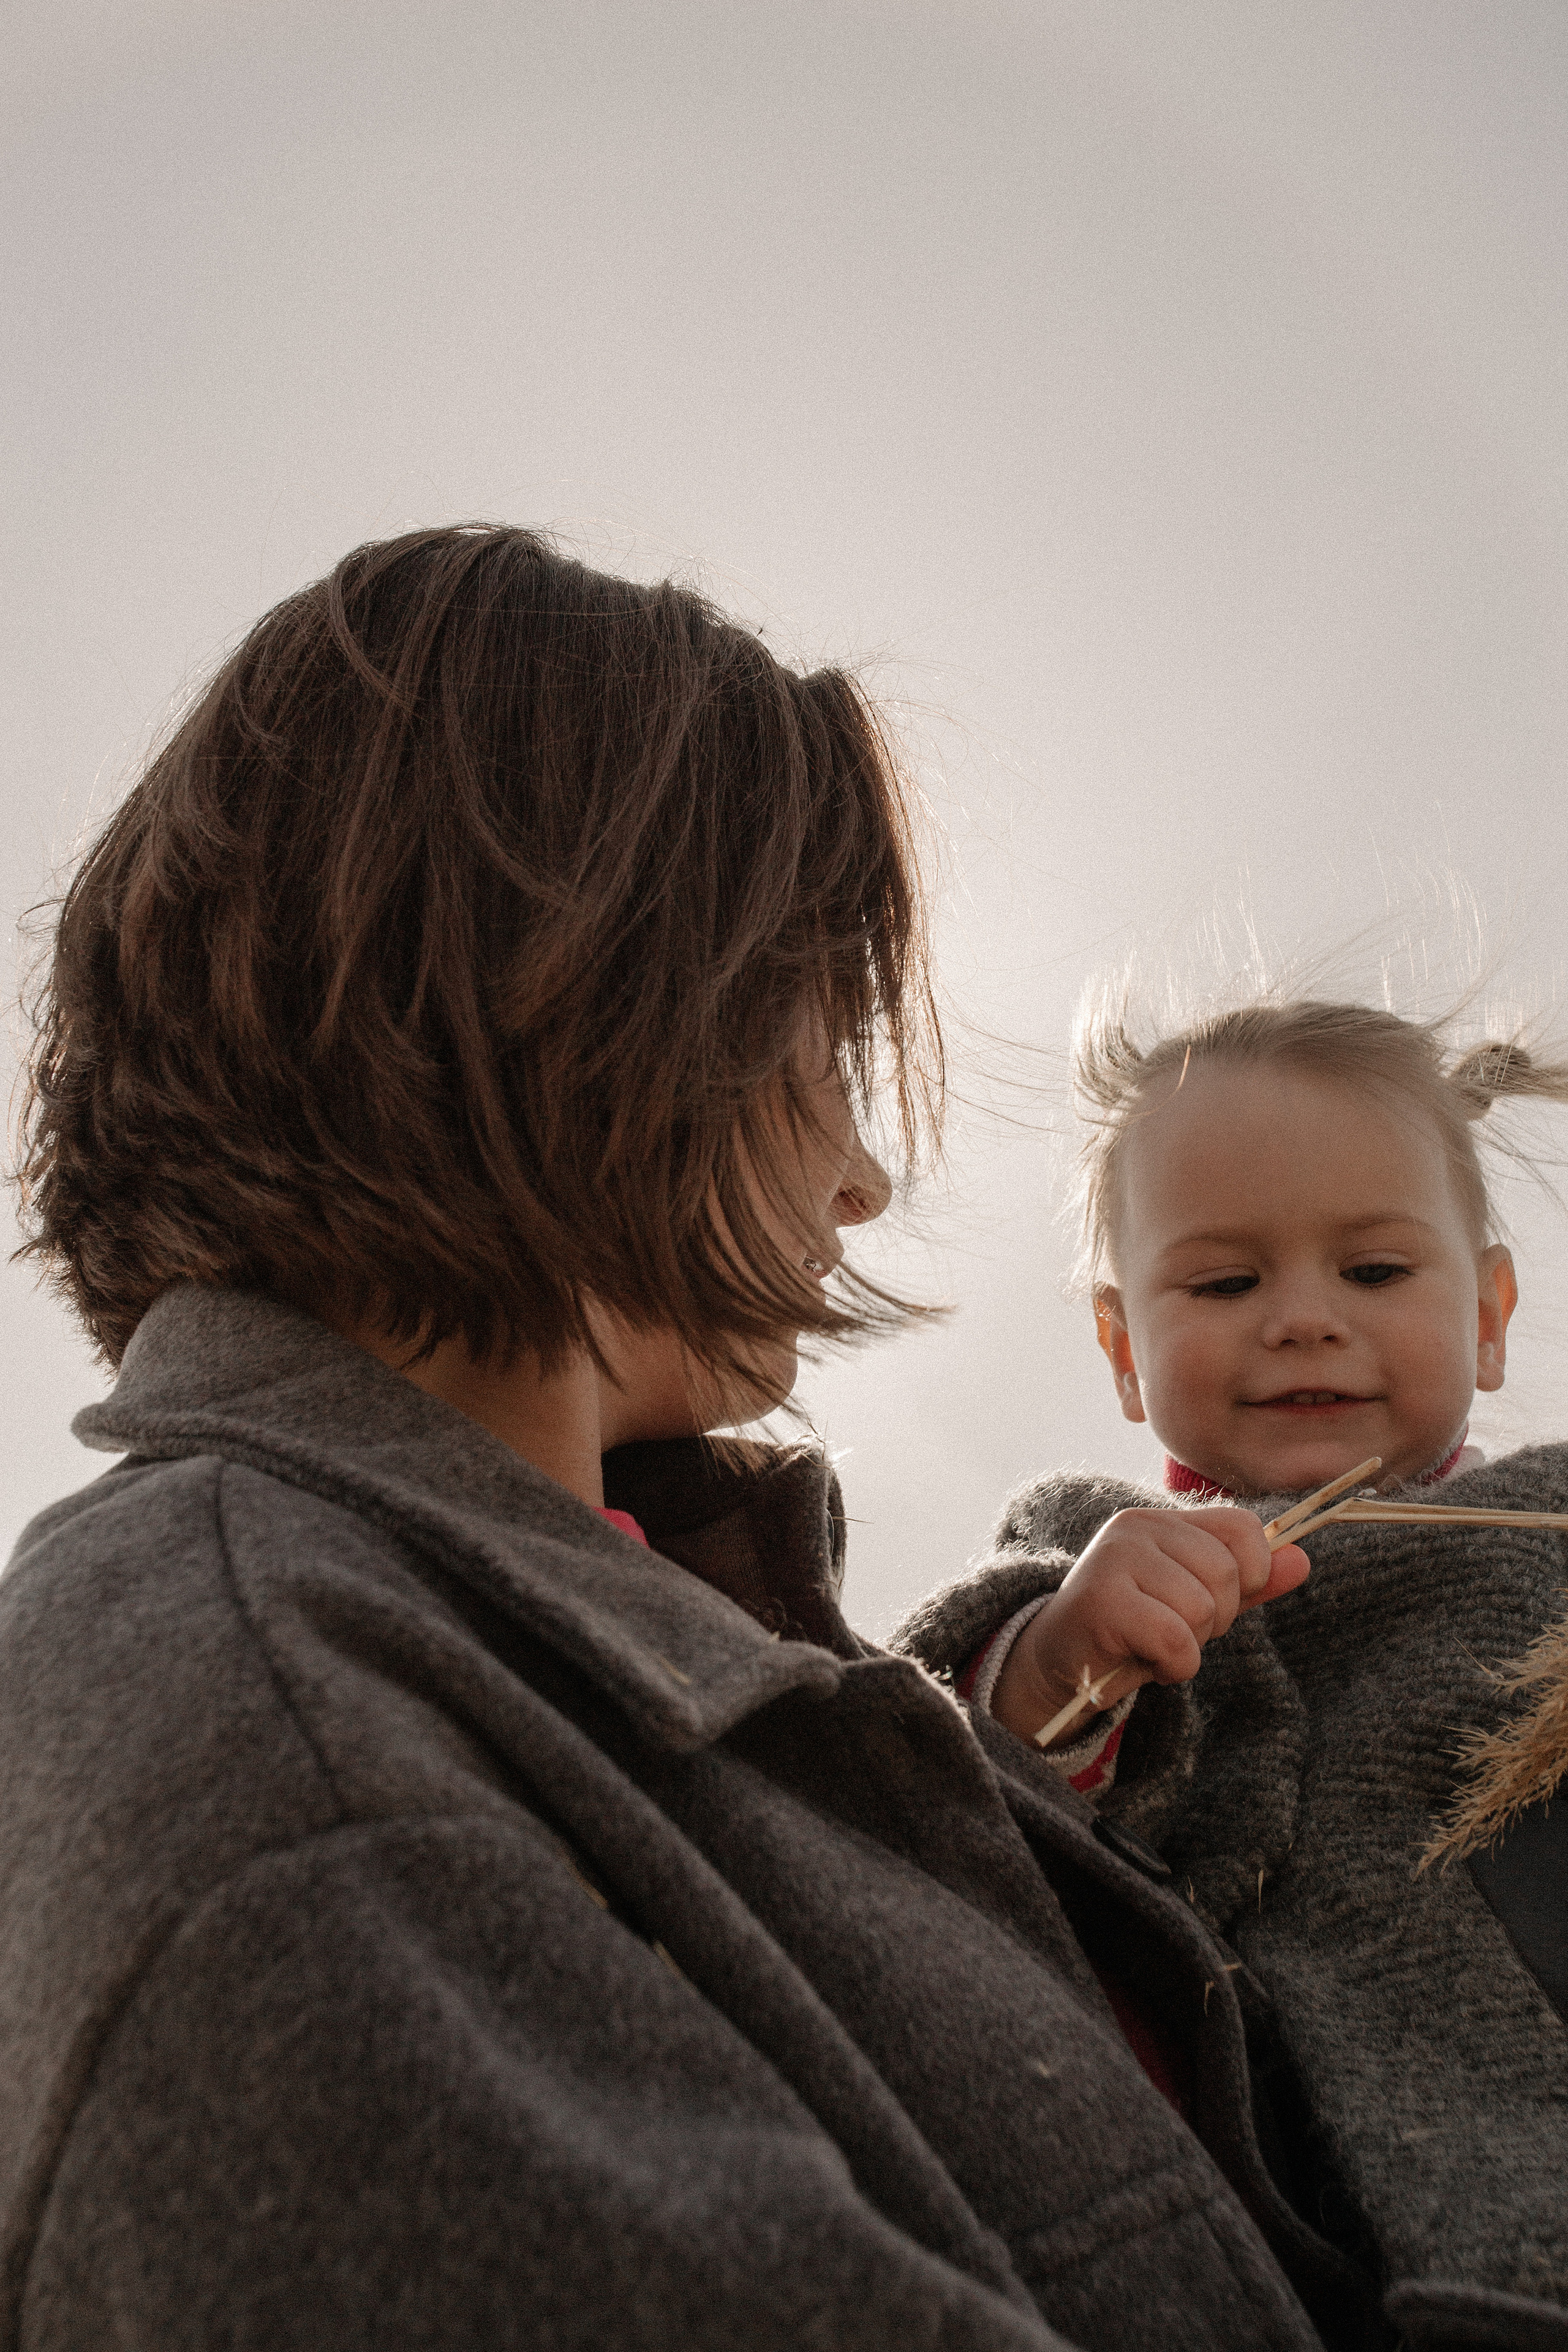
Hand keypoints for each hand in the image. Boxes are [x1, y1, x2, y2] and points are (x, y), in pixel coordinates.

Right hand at [991, 1506, 1309, 1747]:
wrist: (1062, 1667)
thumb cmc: (1132, 1632)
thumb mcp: (1196, 1604)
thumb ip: (1249, 1583)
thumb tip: (1304, 1561)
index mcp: (1161, 1519)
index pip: (1243, 1528)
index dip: (1251, 1574)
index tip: (1216, 1602)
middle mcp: (1136, 1526)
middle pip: (1227, 1574)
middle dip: (1215, 1620)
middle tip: (1172, 1630)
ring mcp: (1114, 1558)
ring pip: (1203, 1609)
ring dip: (1189, 1646)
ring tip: (1152, 1645)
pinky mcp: (1102, 1600)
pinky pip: (1176, 1640)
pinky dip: (1172, 1666)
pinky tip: (1144, 1662)